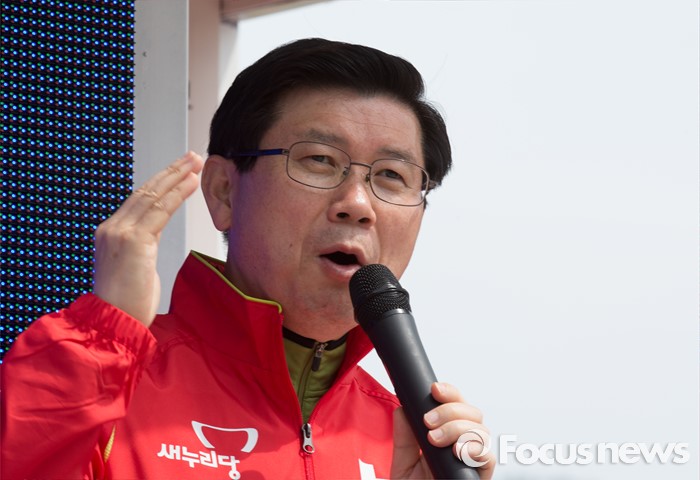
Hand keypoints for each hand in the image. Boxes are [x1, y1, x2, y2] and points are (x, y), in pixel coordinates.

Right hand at [93, 152, 203, 325]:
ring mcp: (120, 233)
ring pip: (153, 196)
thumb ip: (141, 248)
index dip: (159, 183)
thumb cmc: (127, 304)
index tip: (177, 172)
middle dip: (170, 172)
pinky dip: (178, 193)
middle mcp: (111, 228)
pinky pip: (161, 210)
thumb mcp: (134, 269)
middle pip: (145, 191)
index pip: (137, 200)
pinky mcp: (133, 241)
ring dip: (177, 176)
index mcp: (110, 233)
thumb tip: (153, 238)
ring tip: (196, 162)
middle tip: (190, 157)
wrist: (114, 324)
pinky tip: (192, 182)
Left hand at [391, 382, 494, 478]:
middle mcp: (464, 446)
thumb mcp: (403, 463)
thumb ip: (404, 437)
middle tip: (429, 421)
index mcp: (447, 436)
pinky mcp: (480, 477)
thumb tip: (403, 409)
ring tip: (434, 439)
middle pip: (473, 413)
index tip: (434, 389)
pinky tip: (457, 451)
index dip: (450, 392)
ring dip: (457, 428)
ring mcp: (473, 461)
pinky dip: (475, 449)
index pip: (457, 405)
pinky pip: (488, 458)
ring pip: (481, 431)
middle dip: (451, 410)